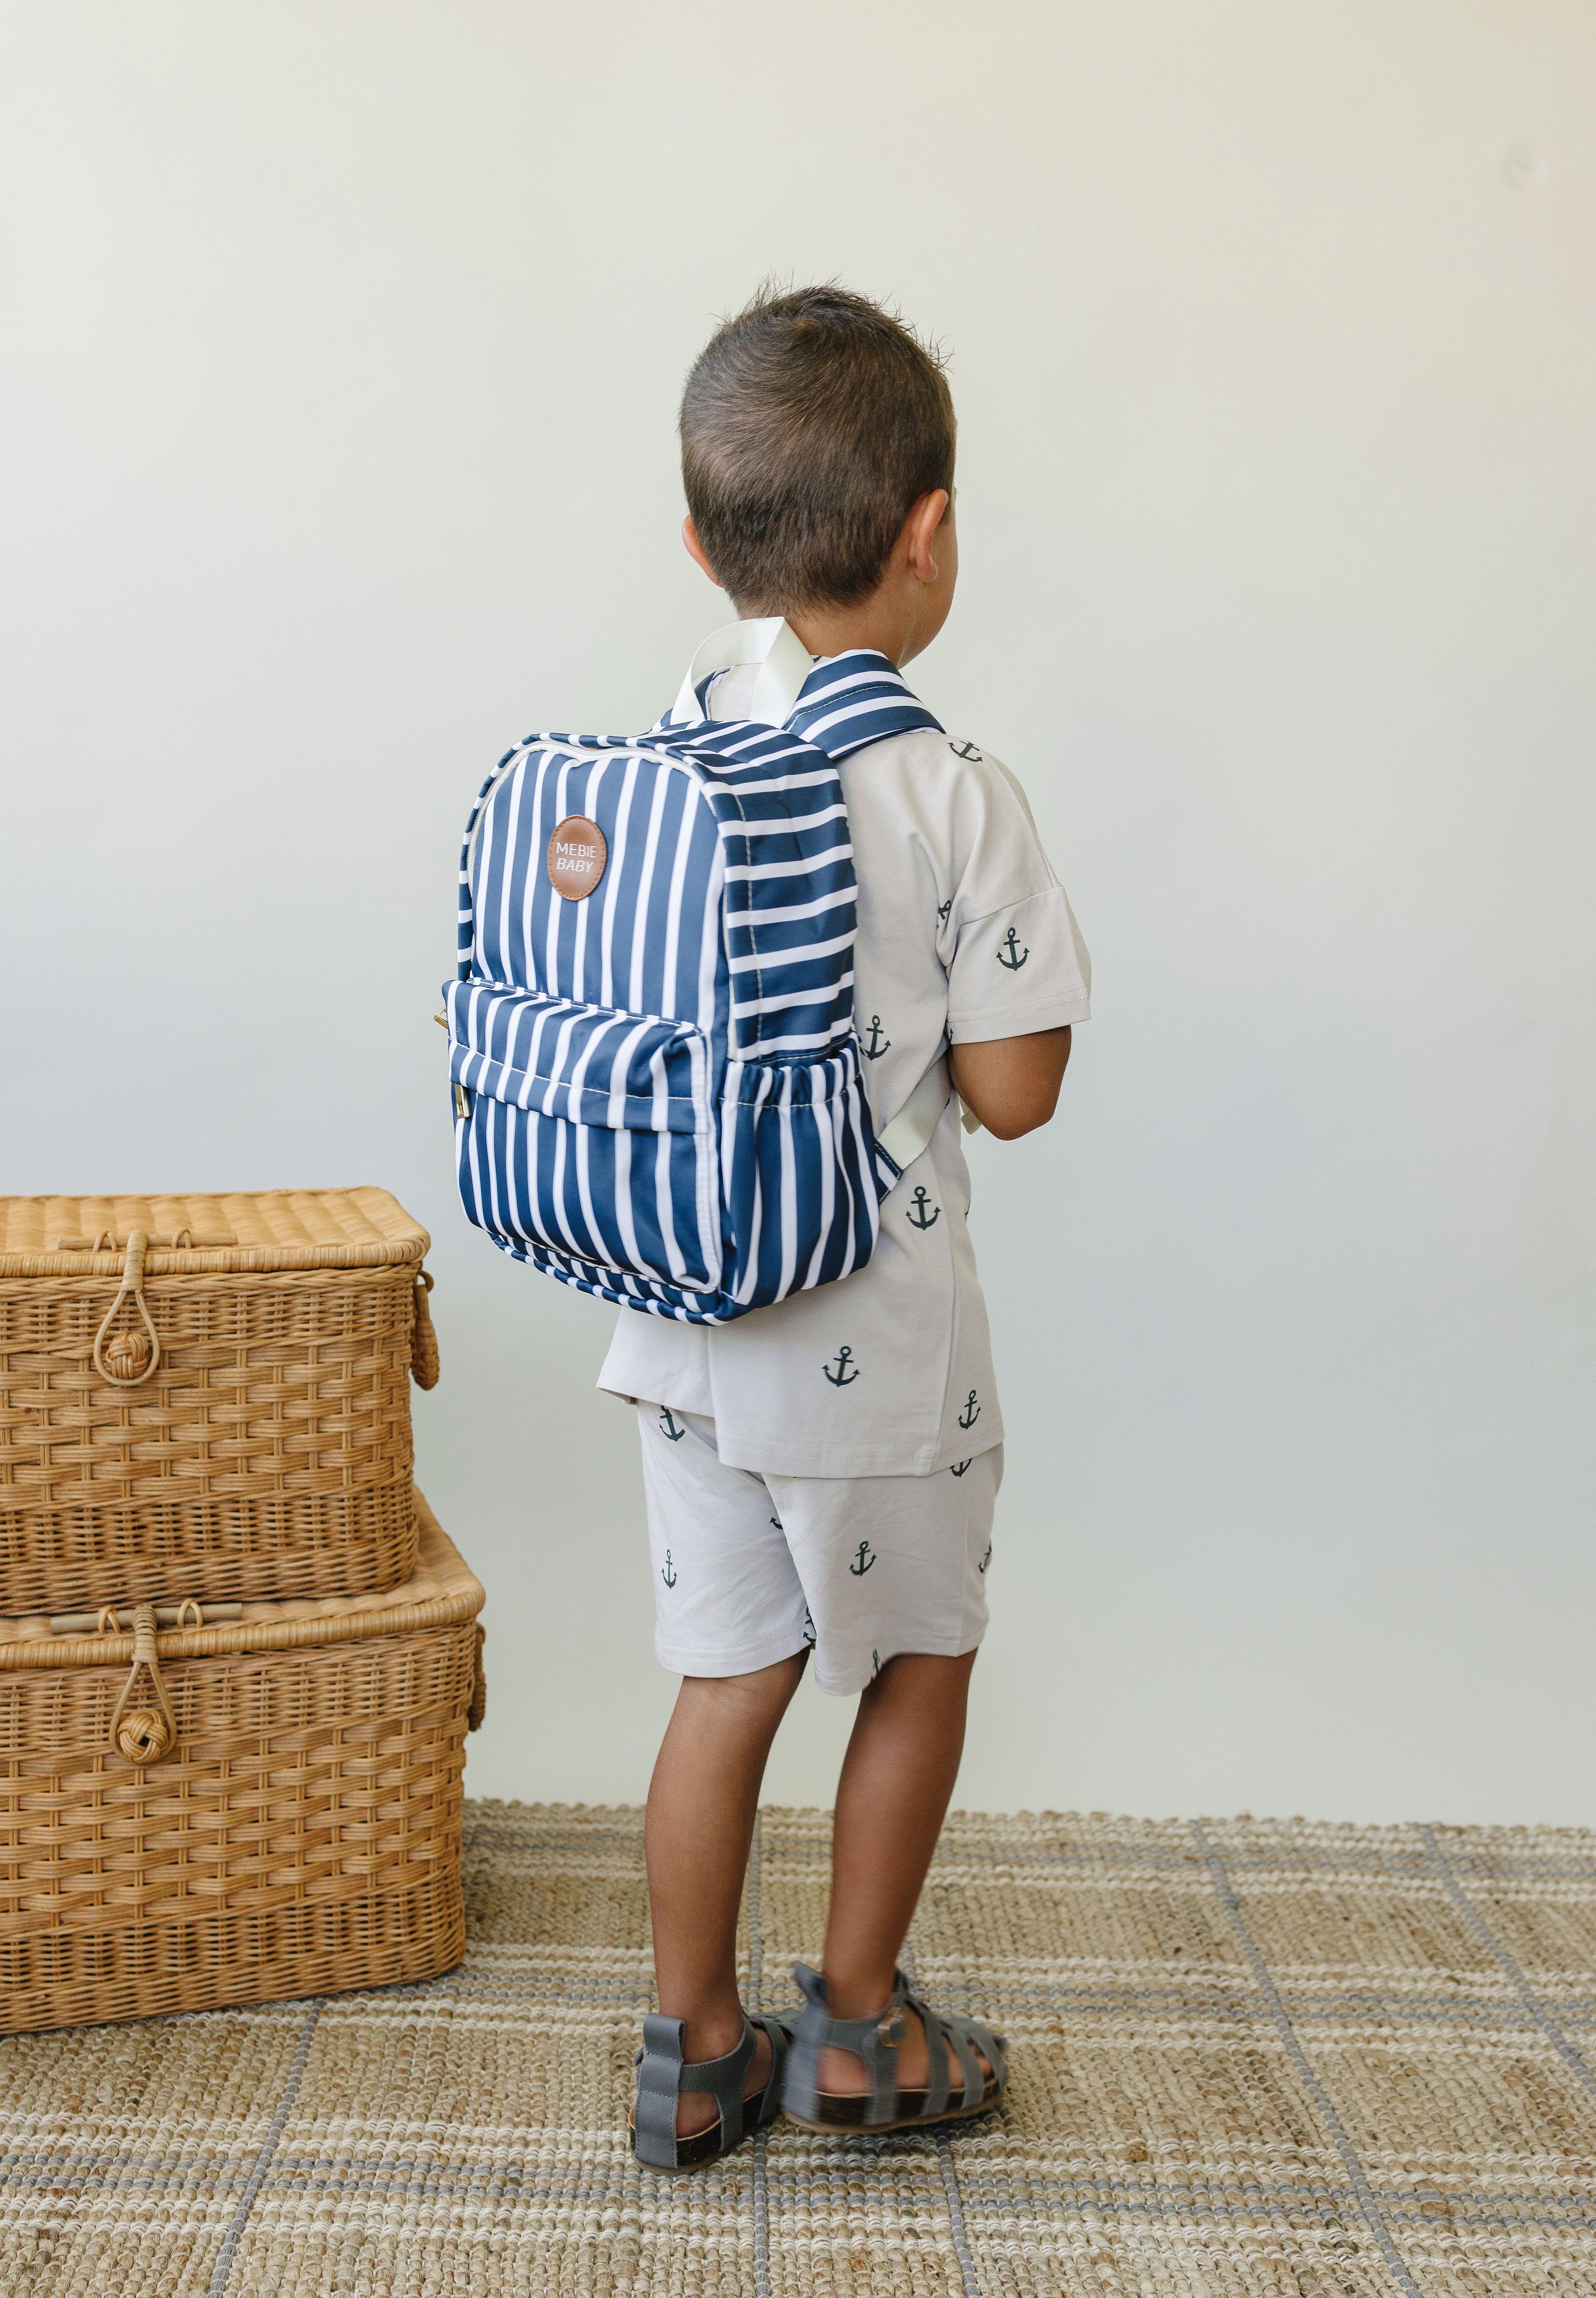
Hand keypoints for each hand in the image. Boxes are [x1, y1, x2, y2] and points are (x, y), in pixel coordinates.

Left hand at [947, 1026, 1070, 1139]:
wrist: (1005, 1011)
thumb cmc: (976, 1049)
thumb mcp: (962, 1084)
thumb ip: (975, 1098)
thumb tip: (984, 1093)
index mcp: (1010, 1126)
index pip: (994, 1119)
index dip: (984, 1098)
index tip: (978, 1080)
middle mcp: (1038, 1115)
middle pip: (1018, 1106)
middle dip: (1007, 1089)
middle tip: (992, 1065)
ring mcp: (1055, 1087)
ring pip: (1032, 1085)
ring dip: (1021, 1073)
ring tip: (1005, 1051)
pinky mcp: (1064, 1058)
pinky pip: (1043, 1064)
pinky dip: (1032, 1056)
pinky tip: (1019, 1041)